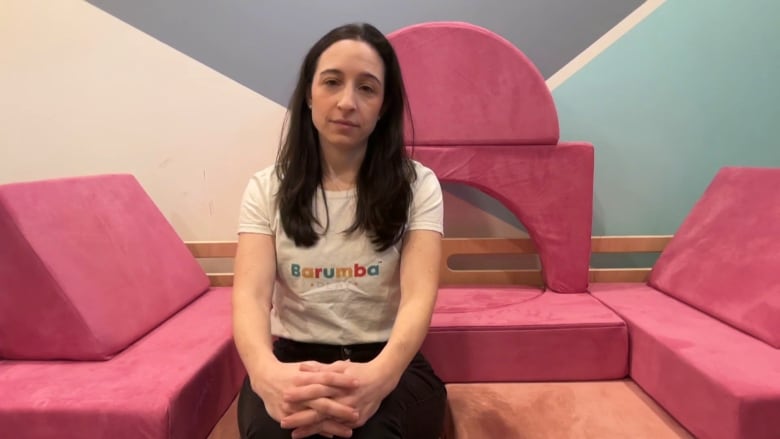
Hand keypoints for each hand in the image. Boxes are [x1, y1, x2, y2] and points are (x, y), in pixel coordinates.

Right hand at [251, 360, 359, 436]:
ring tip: (348, 431)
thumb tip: (349, 364)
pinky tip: (331, 435)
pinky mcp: (285, 417)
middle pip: (322, 402)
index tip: (357, 384)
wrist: (264, 379)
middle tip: (356, 414)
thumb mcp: (308, 366)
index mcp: (305, 378)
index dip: (342, 381)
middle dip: (340, 410)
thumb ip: (327, 368)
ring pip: (315, 418)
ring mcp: (291, 407)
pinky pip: (304, 426)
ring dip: (332, 426)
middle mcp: (298, 393)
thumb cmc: (290, 372)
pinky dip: (318, 431)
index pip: (327, 378)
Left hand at [282, 360, 396, 437]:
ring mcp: (352, 412)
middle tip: (284, 422)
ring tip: (294, 434)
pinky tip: (313, 436)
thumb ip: (320, 369)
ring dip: (310, 429)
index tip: (285, 397)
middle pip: (320, 411)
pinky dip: (326, 432)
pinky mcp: (357, 421)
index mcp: (339, 385)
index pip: (317, 390)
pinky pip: (339, 428)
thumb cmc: (359, 371)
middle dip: (301, 418)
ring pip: (328, 423)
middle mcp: (345, 400)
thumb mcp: (340, 366)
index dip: (301, 395)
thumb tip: (302, 367)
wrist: (382, 379)